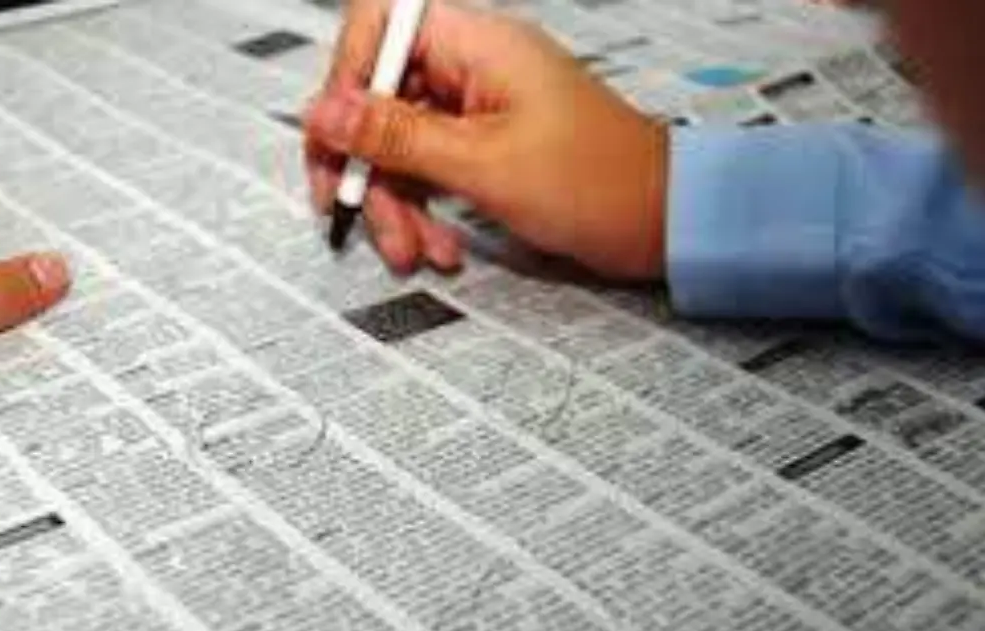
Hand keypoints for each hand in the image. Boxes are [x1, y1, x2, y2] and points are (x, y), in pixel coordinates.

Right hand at [303, 0, 667, 279]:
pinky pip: (429, 168)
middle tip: (352, 214)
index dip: (347, 76)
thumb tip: (323, 110)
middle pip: (379, 95)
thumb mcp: (481, 164)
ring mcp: (478, 107)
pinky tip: (438, 247)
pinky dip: (424, 209)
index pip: (379, 24)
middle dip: (366, 163)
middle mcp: (472, 66)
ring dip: (395, 201)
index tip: (341, 136)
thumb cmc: (595, 183)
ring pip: (400, 142)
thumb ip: (395, 136)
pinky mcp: (485, 146)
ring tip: (412, 252)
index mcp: (476, 43)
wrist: (661, 222)